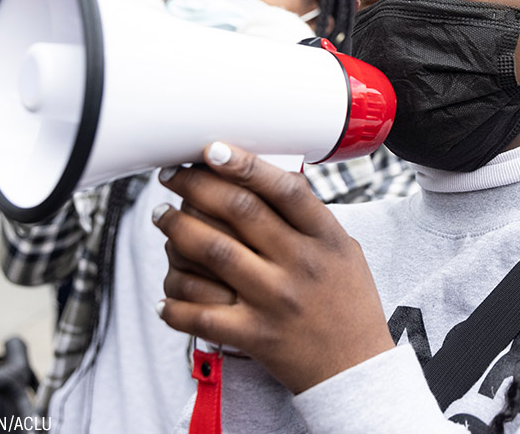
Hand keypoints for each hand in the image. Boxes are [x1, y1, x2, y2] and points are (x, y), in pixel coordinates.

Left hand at [154, 143, 394, 392]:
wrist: (355, 370)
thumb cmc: (349, 305)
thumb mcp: (345, 251)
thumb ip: (311, 218)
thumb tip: (268, 177)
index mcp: (326, 239)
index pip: (284, 189)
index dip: (244, 164)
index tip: (212, 149)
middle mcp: (300, 264)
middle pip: (238, 211)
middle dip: (195, 186)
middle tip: (174, 177)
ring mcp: (275, 300)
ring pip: (211, 251)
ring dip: (176, 228)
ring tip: (163, 216)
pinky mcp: (254, 335)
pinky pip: (199, 314)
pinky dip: (173, 304)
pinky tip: (163, 295)